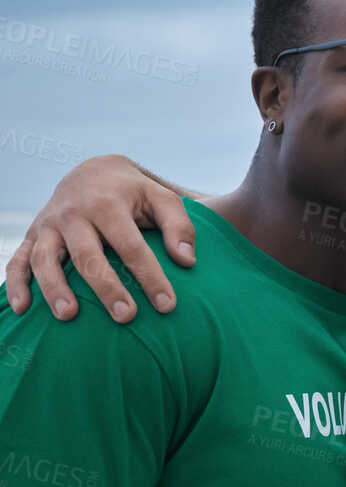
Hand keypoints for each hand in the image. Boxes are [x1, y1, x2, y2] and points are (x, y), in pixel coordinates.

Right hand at [5, 155, 195, 321]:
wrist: (93, 170)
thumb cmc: (135, 193)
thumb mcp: (162, 198)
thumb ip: (179, 226)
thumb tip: (187, 261)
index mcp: (108, 204)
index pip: (131, 246)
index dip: (150, 276)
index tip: (167, 305)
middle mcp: (73, 214)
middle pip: (87, 255)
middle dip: (105, 287)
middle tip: (125, 316)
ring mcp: (49, 225)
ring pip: (45, 258)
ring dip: (53, 288)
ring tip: (68, 316)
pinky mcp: (34, 235)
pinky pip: (18, 259)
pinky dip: (16, 283)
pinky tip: (21, 309)